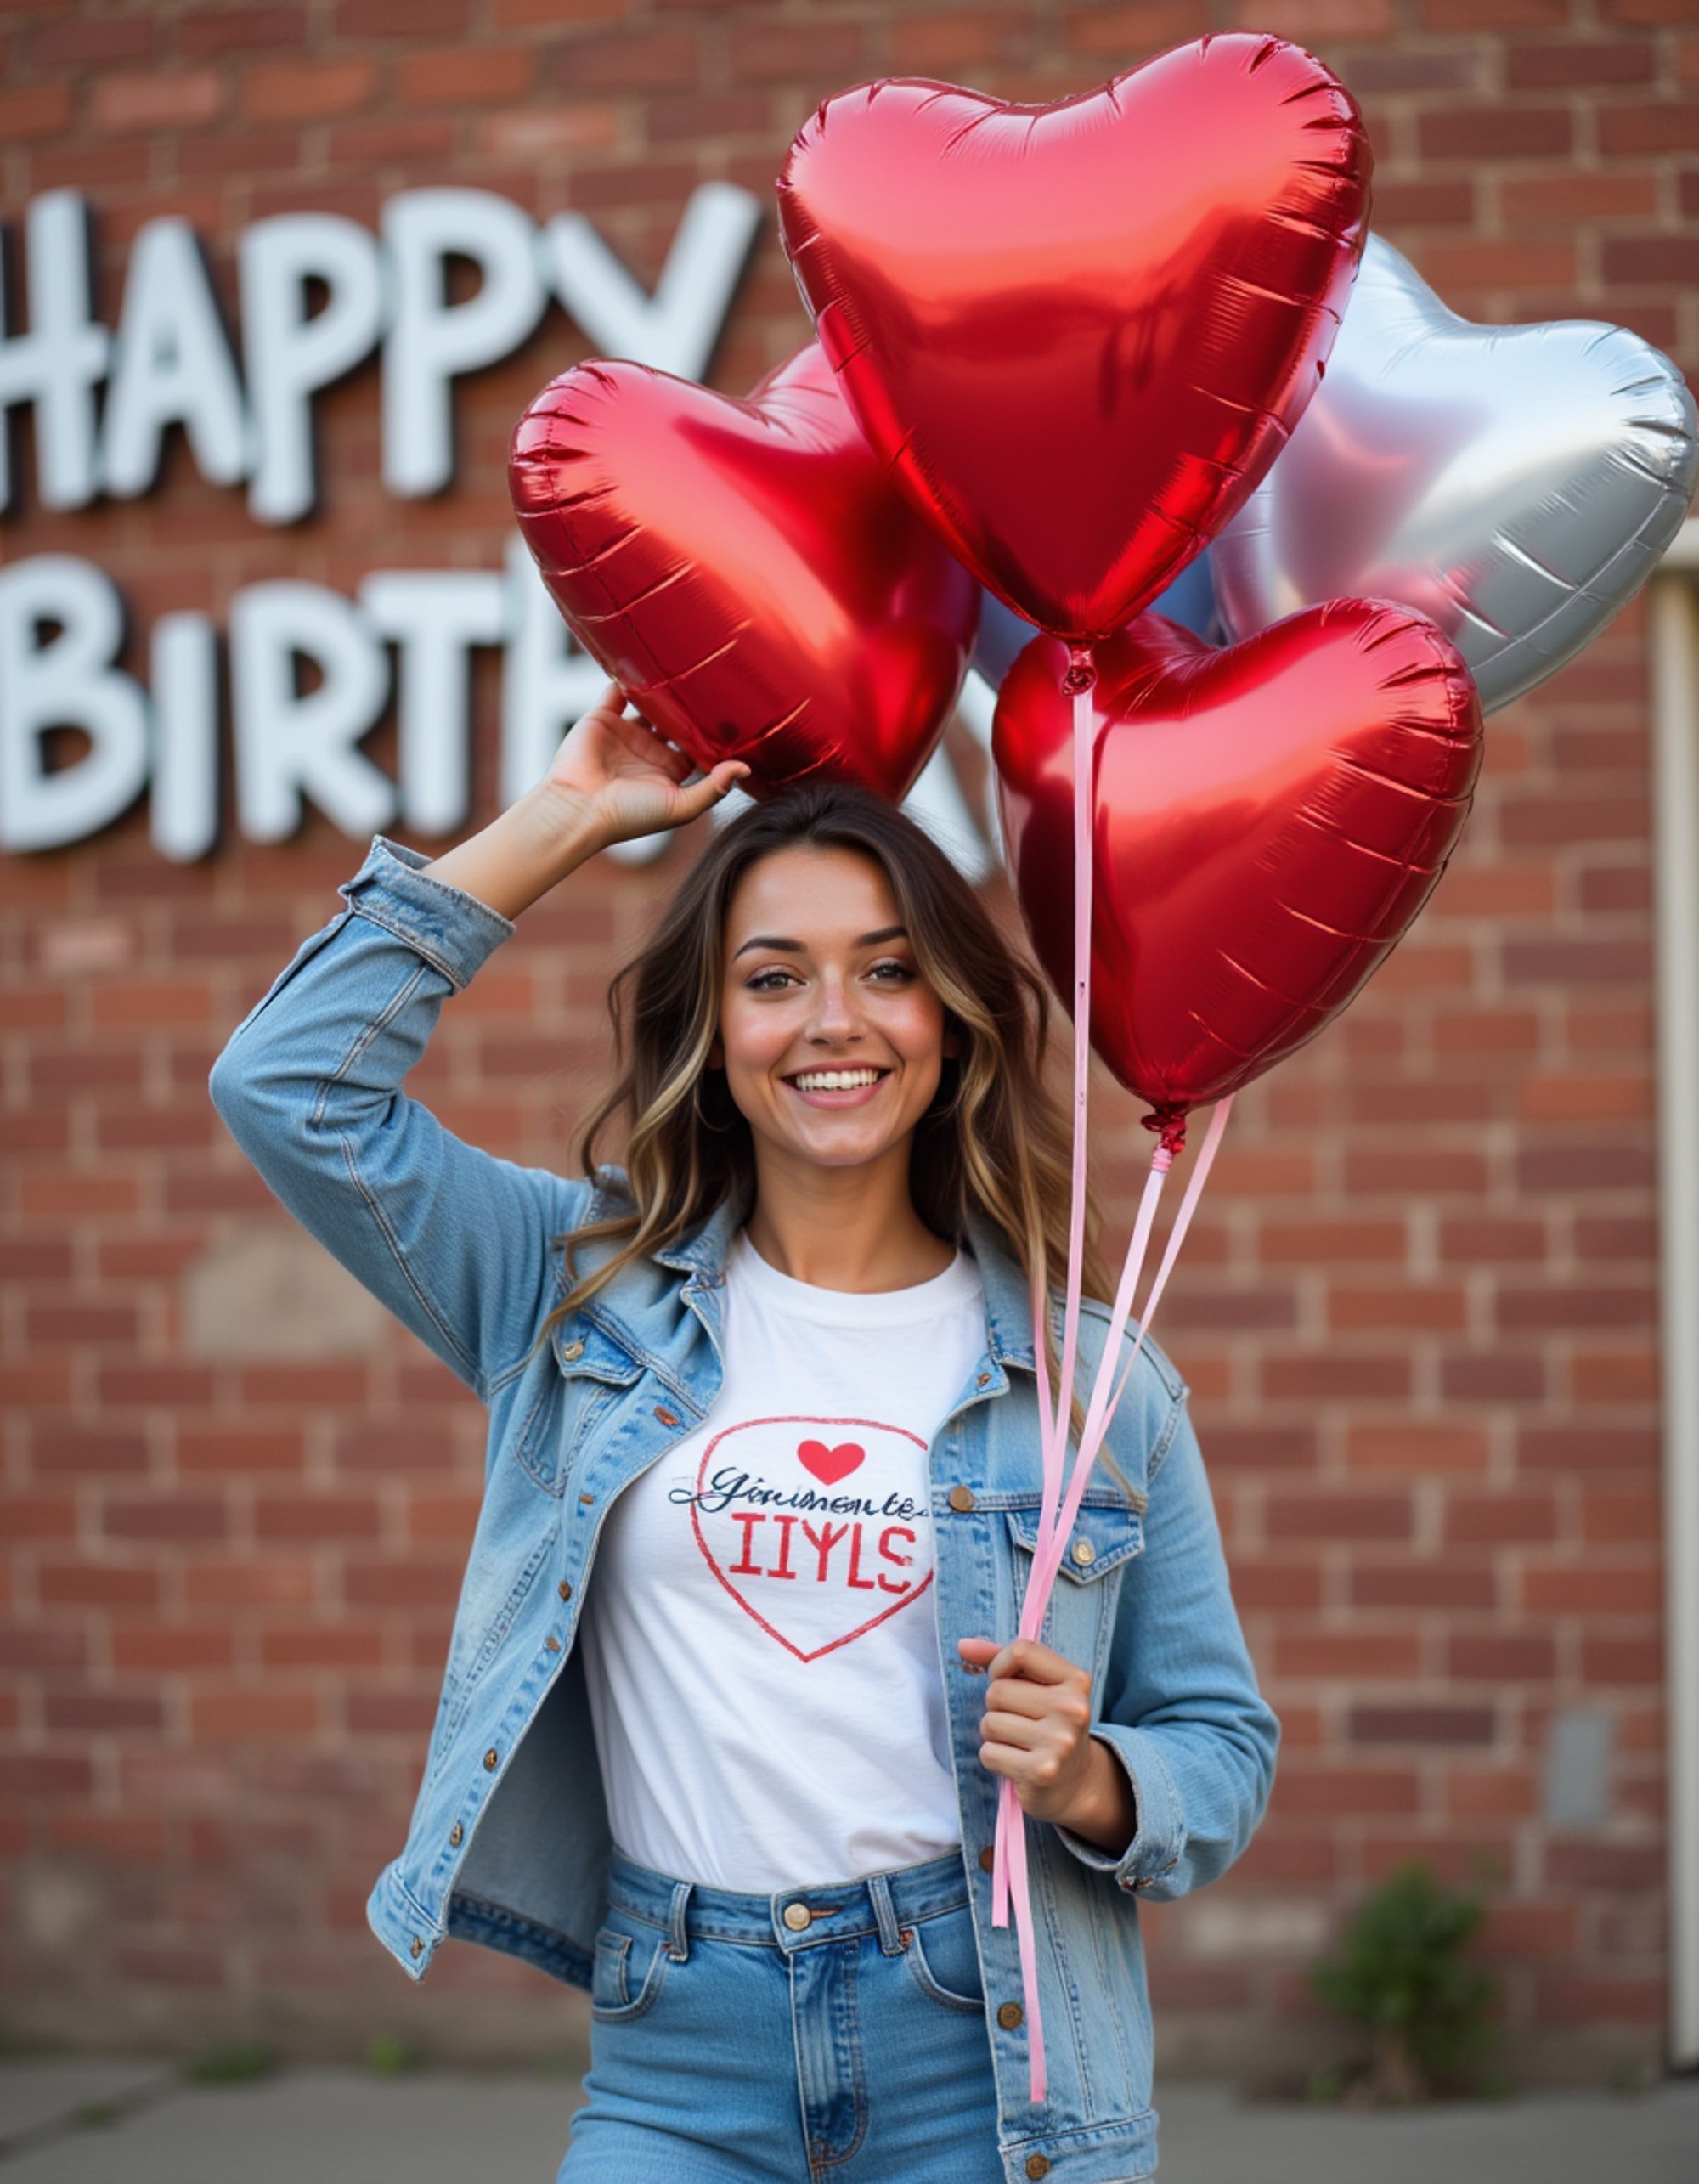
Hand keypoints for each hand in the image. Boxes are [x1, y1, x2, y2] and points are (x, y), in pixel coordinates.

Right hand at [543, 682, 747, 847]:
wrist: (580, 809)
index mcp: (668, 772)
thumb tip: (745, 768)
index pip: (696, 746)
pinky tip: (641, 660)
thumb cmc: (629, 816)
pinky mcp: (602, 717)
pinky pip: (616, 691)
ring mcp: (625, 733)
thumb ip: (713, 788)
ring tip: (681, 666)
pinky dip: (626, 676)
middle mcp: (648, 751)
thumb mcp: (681, 807)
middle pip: (675, 720)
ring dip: (661, 688)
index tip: (734, 714)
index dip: (712, 732)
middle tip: (713, 681)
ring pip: (649, 703)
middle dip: (690, 705)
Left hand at [958, 1635, 1135, 1854]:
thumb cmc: (1048, 1724)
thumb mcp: (1039, 1686)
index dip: (999, 1664)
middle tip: (1018, 1720)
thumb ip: (1002, 1660)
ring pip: (990, 1723)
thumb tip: (963, 1645)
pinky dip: (993, 1758)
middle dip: (995, 1706)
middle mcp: (1072, 1710)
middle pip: (997, 1690)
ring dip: (993, 1735)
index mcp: (1076, 1681)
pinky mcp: (1041, 1772)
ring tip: (1017, 1742)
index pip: (1020, 1652)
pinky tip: (1015, 1763)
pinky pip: (989, 1753)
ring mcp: (1059, 1742)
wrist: (1076, 1783)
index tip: (1003, 1679)